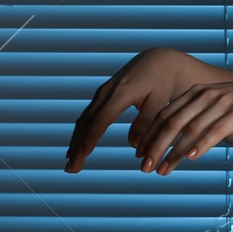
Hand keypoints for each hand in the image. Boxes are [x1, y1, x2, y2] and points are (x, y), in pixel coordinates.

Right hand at [66, 47, 197, 173]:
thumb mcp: (159, 102)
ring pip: (84, 121)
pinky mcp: (102, 97)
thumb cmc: (161, 83)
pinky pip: (88, 118)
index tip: (81, 156)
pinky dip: (81, 134)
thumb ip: (146, 123)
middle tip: (71, 169)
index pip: (100, 121)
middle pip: (86, 123)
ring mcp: (101, 94)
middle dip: (77, 147)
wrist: (157, 62)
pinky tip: (77, 149)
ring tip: (71, 164)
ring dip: (76, 143)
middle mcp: (105, 93)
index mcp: (120, 94)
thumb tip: (133, 146)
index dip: (89, 140)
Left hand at [133, 76, 232, 175]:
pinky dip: (200, 145)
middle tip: (144, 167)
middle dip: (155, 147)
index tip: (139, 155)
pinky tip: (189, 158)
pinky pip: (214, 131)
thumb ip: (197, 115)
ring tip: (163, 170)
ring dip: (173, 153)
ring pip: (190, 130)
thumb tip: (178, 137)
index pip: (164, 115)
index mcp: (195, 93)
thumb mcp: (216, 106)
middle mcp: (204, 95)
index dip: (149, 136)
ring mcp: (221, 103)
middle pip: (172, 123)